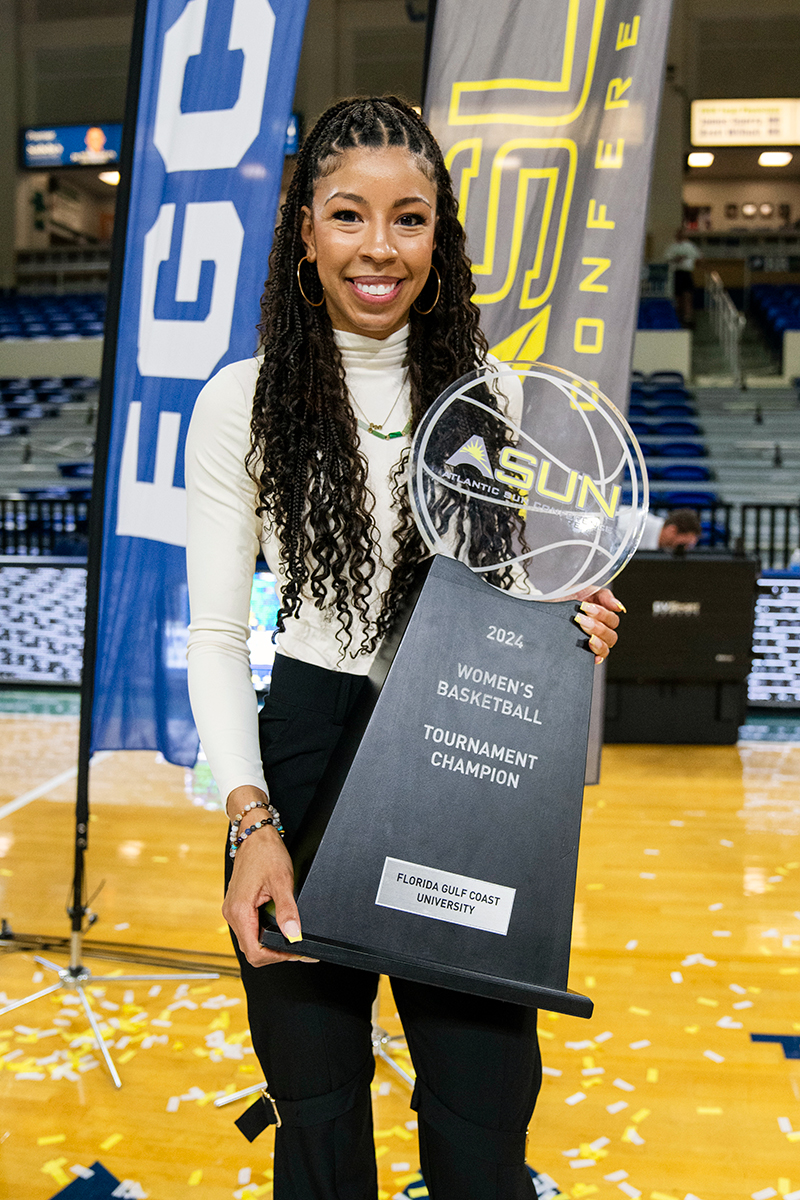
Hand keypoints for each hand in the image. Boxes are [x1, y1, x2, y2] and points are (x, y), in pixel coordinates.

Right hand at [223, 789, 316, 966]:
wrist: (254, 833)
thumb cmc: (266, 852)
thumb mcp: (281, 880)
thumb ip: (287, 910)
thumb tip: (293, 935)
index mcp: (239, 911)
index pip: (255, 952)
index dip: (277, 957)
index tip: (297, 952)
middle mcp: (231, 913)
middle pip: (252, 950)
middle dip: (276, 953)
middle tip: (299, 948)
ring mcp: (233, 910)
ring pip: (250, 941)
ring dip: (270, 944)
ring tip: (292, 939)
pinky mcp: (237, 905)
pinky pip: (249, 929)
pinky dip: (265, 934)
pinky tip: (280, 928)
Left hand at [574, 588, 623, 664]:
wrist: (547, 605)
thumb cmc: (568, 598)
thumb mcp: (586, 591)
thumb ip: (604, 596)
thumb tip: (619, 607)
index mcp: (604, 618)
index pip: (613, 621)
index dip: (602, 614)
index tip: (585, 607)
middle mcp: (601, 632)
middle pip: (611, 636)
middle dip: (596, 627)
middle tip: (580, 619)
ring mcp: (592, 643)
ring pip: (605, 648)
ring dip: (598, 642)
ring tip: (587, 637)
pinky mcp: (583, 652)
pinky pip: (596, 659)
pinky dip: (596, 656)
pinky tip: (592, 653)